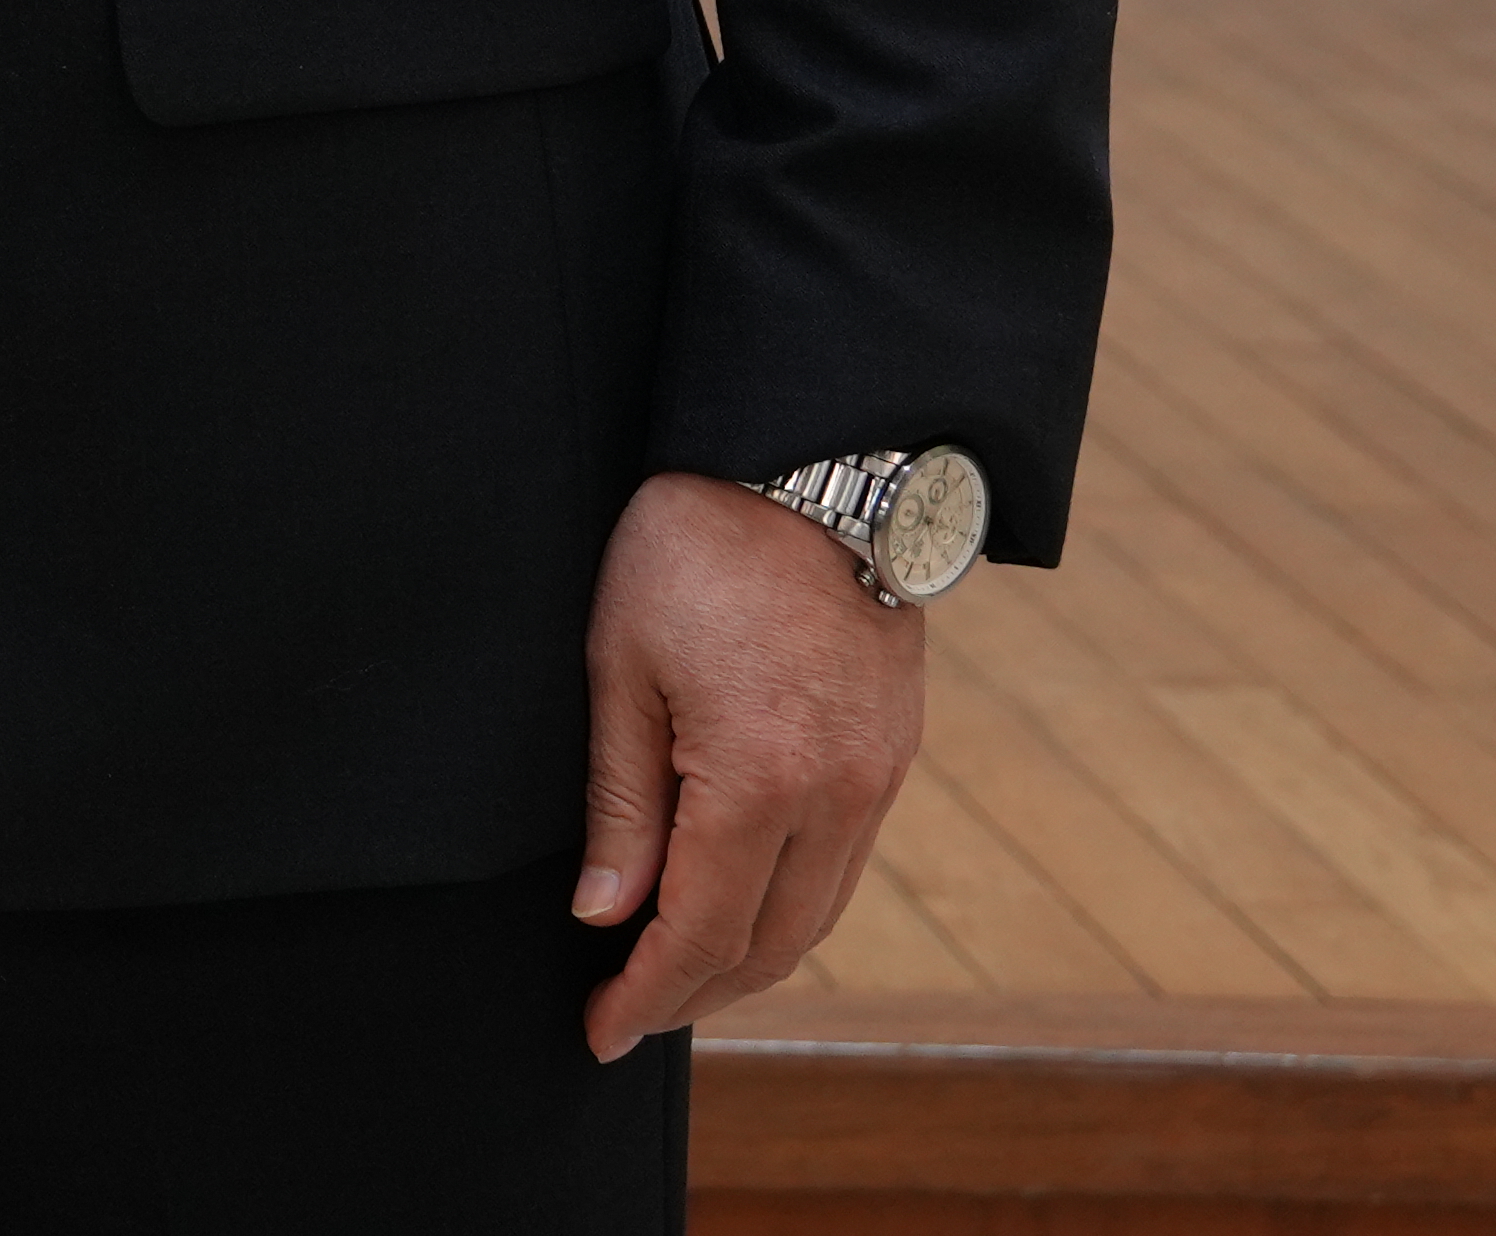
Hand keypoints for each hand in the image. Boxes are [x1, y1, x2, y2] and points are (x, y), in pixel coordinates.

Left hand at [571, 470, 929, 1058]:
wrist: (811, 466)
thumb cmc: (693, 549)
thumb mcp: (620, 664)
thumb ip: (620, 800)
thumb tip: (605, 914)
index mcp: (757, 779)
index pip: (701, 933)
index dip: (648, 994)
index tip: (600, 1030)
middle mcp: (837, 797)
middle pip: (771, 945)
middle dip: (698, 994)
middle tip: (630, 1014)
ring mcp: (879, 779)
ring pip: (817, 915)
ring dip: (749, 961)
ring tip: (678, 978)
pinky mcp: (895, 754)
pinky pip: (844, 865)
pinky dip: (790, 907)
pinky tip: (740, 905)